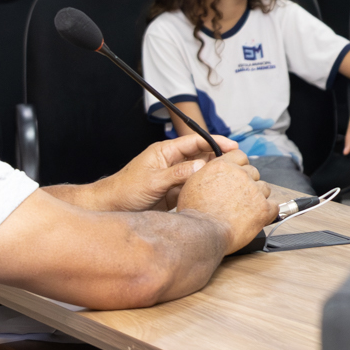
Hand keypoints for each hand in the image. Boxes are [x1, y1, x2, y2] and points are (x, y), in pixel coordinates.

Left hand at [103, 132, 235, 211]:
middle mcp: (172, 162)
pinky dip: (204, 190)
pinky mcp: (174, 192)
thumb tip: (202, 165)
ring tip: (230, 180)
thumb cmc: (125, 190)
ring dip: (212, 175)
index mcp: (165, 152)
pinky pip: (193, 188)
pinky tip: (215, 194)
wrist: (112, 208)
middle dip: (218, 158)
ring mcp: (174, 178)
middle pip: (201, 155)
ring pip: (199, 173)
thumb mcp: (153, 181)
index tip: (232, 145)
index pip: (195, 141)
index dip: (214, 142)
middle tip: (237, 164)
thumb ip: (178, 174)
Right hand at [174, 152, 277, 252]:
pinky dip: (268, 212)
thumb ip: (207, 174)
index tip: (238, 176)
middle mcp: (240, 174)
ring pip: (264, 188)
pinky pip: (274, 206)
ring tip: (246, 210)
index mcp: (222, 166)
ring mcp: (253, 190)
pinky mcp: (263, 208)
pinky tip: (258, 217)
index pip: (240, 156)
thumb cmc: (194, 214)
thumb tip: (212, 173)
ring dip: (258, 197)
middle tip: (239, 198)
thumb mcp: (192, 184)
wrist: (202, 232)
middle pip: (253, 172)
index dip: (240, 166)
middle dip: (248, 184)